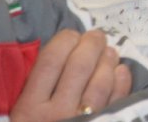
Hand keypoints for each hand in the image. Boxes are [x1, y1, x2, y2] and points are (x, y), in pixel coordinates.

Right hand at [10, 29, 132, 121]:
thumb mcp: (26, 114)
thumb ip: (40, 87)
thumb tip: (65, 52)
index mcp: (29, 108)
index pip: (51, 59)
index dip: (65, 40)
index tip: (71, 35)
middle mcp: (55, 114)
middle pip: (80, 65)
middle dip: (92, 43)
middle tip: (96, 36)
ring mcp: (82, 121)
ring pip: (101, 80)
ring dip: (109, 59)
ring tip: (109, 52)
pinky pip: (117, 98)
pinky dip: (121, 80)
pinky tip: (120, 70)